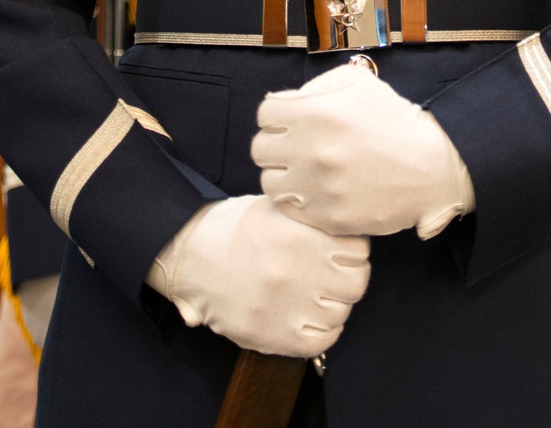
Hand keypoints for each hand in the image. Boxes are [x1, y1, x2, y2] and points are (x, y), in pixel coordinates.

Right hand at [146, 194, 369, 356]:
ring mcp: (282, 307)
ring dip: (334, 304)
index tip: (342, 250)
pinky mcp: (271, 336)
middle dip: (348, 276)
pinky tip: (309, 315)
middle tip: (333, 273)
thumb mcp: (277, 209)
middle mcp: (292, 270)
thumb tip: (353, 236)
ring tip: (316, 294)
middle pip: (355, 283)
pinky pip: (321, 341)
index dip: (353, 249)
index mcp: (296, 233)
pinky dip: (322, 330)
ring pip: (340, 313)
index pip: (358, 248)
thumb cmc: (237, 228)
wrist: (191, 256)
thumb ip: (315, 222)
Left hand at [251, 63, 473, 239]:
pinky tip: (315, 191)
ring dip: (283, 175)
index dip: (277, 115)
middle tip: (295, 147)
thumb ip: (318, 86)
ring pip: (270, 182)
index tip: (290, 120)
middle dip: (275, 145)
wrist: (431, 166)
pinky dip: (298, 200)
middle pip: (260, 149)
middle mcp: (313, 150)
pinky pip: (290, 209)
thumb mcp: (358, 83)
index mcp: (318, 112)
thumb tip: (289, 100)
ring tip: (304, 171)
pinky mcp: (328, 217)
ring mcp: (319, 187)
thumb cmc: (394, 120)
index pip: (265, 113)